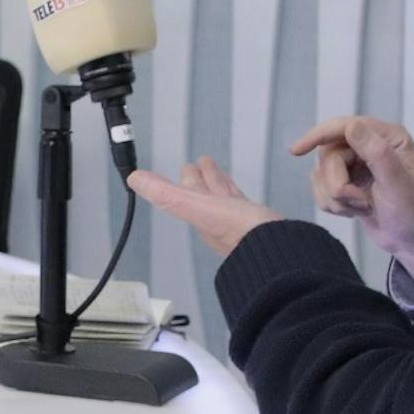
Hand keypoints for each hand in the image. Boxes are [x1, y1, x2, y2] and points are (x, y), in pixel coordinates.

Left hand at [127, 155, 283, 255]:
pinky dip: (234, 191)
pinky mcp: (256, 220)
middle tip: (197, 163)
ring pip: (221, 195)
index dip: (183, 177)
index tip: (178, 165)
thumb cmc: (242, 233)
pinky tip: (238, 191)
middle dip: (198, 178)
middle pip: (202, 192)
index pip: (185, 191)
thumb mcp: (196, 207)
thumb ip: (165, 194)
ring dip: (214, 182)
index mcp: (200, 214)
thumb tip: (135, 180)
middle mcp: (216, 218)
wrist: (278, 250)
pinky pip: (240, 201)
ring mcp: (236, 219)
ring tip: (211, 167)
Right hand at [289, 115, 413, 291]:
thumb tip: (351, 125)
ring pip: (321, 173)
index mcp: (388, 137)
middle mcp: (370, 145)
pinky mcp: (347, 182)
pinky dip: (333, 205)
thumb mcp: (397, 184)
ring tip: (362, 208)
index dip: (317, 135)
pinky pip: (320, 189)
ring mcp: (357, 164)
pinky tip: (355, 211)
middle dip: (337, 184)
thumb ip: (377, 153)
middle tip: (358, 202)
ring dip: (336, 198)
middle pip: (328, 154)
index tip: (296, 151)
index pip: (343, 127)